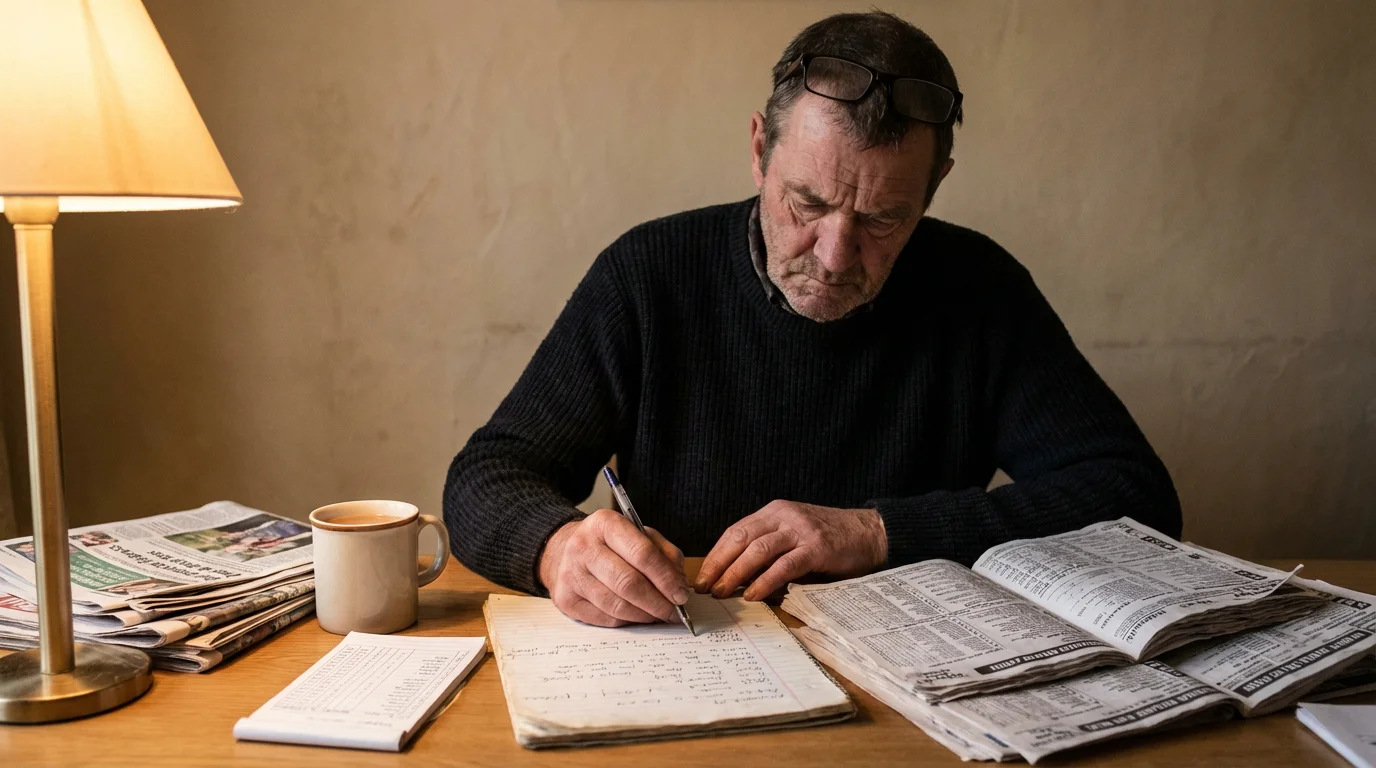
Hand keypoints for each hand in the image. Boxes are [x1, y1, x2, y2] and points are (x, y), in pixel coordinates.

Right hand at [538, 509, 689, 626]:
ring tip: (659, 615)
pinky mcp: (565, 599)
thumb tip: (679, 585)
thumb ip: (663, 553)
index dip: (666, 578)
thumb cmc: (608, 543)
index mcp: (605, 524)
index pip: (642, 554)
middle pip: (628, 582)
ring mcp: (571, 574)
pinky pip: (605, 618)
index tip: (681, 594)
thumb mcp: (637, 534)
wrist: (562, 550)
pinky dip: (627, 621)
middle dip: (658, 602)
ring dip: (644, 615)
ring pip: (617, 605)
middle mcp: (583, 547)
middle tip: (674, 612)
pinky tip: (638, 616)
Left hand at [694, 501, 886, 600]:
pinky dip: (765, 581)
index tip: (702, 576)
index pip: (735, 531)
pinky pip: (784, 565)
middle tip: (704, 587)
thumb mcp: (794, 538)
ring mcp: (800, 530)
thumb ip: (770, 552)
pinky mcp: (817, 548)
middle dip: (719, 564)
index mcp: (774, 512)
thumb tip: (738, 580)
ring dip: (736, 573)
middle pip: (740, 538)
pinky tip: (753, 594)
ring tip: (722, 592)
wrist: (870, 533)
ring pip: (758, 550)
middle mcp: (783, 516)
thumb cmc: (830, 540)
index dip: (716, 554)